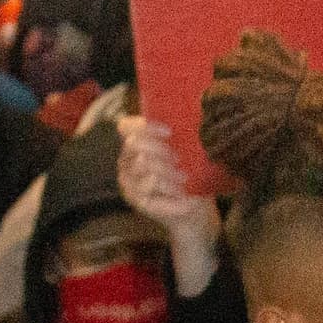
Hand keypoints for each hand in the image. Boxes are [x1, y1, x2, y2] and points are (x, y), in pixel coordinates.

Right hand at [117, 116, 222, 295]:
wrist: (195, 211)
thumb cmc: (190, 176)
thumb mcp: (186, 152)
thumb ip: (178, 135)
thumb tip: (186, 111)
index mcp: (136, 145)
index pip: (127, 126)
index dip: (146, 126)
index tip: (170, 132)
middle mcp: (127, 161)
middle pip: (134, 144)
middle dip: (161, 150)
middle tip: (180, 161)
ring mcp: (128, 182)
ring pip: (142, 165)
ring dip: (167, 171)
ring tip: (184, 178)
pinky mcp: (135, 199)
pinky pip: (147, 188)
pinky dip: (167, 189)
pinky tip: (182, 193)